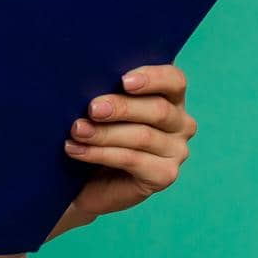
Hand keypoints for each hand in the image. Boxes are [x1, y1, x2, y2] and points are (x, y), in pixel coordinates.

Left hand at [63, 64, 195, 220]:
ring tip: (77, 130)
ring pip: (142, 136)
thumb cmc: (99, 131)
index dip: (153, 78)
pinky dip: (100, 153)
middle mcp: (181, 123)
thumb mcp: (104, 107)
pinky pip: (132, 159)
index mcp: (171, 97)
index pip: (174, 80)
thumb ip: (107, 91)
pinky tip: (76, 150)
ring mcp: (177, 151)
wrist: (92, 180)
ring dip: (104, 133)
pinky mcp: (165, 174)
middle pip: (158, 109)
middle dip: (121, 107)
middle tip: (92, 109)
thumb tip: (87, 78)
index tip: (124, 81)